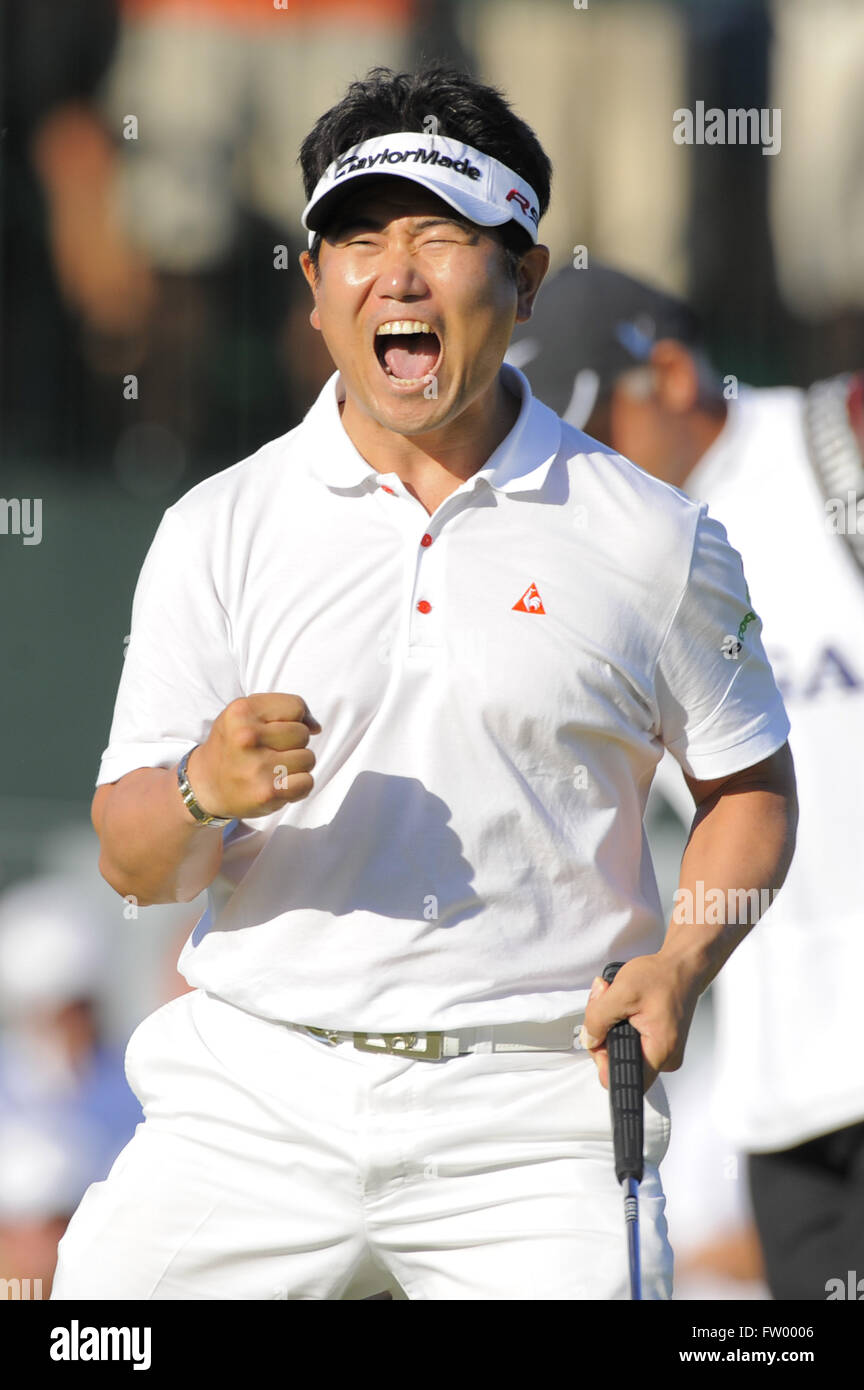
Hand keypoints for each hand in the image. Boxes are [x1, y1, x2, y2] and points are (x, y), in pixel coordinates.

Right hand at [185, 693, 321, 819]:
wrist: (205, 784)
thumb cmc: (232, 744)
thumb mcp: (246, 713)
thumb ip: (283, 708)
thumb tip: (316, 726)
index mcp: (242, 712)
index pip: (296, 707)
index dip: (293, 719)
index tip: (276, 729)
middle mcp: (247, 737)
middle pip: (304, 734)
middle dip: (294, 743)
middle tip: (271, 751)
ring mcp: (257, 767)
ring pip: (308, 758)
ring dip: (297, 765)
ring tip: (274, 768)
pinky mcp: (267, 792)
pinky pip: (307, 783)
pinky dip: (299, 785)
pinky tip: (279, 783)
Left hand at [580, 952, 701, 1091]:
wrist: (684, 966)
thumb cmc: (663, 976)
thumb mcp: (621, 992)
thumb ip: (598, 1019)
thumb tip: (588, 1039)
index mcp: (659, 1051)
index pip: (623, 1080)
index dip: (603, 1061)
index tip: (601, 1038)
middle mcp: (665, 1059)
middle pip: (618, 1062)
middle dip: (604, 1034)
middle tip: (607, 1006)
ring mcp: (664, 1052)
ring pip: (623, 1050)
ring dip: (611, 1026)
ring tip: (618, 1000)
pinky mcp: (661, 1043)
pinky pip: (633, 1042)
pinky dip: (622, 1024)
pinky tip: (626, 1006)